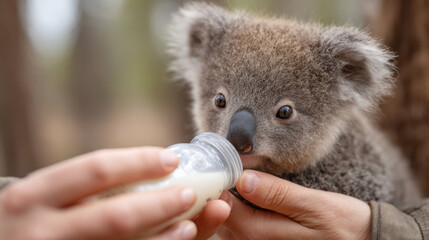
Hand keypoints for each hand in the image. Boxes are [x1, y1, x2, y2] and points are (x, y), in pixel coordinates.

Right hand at [0, 147, 200, 239]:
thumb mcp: (44, 198)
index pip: (97, 170)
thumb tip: (155, 170)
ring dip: (165, 238)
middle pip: (117, 215)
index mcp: (37, 195)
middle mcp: (43, 229)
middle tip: (190, 193)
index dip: (139, 163)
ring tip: (191, 225)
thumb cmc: (31, 220)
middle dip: (161, 204)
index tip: (171, 160)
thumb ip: (86, 187)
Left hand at [218, 170, 370, 239]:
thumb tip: (243, 179)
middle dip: (220, 191)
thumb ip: (276, 194)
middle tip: (225, 165)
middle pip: (221, 216)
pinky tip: (246, 194)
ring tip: (233, 175)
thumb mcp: (314, 205)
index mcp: (260, 235)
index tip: (220, 161)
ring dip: (228, 200)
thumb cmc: (344, 226)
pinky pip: (241, 228)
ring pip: (229, 223)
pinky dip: (239, 209)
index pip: (223, 206)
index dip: (218, 182)